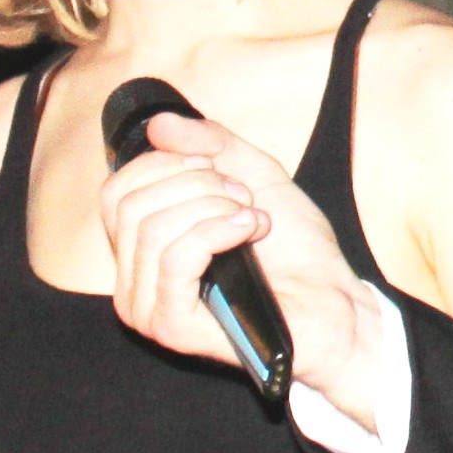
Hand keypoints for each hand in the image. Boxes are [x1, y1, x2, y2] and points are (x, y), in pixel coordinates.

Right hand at [100, 112, 386, 424]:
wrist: (335, 302)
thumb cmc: (297, 251)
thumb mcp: (255, 175)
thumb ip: (210, 144)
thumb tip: (158, 124)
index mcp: (142, 250)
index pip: (118, 189)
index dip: (168, 164)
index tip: (221, 171)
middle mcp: (133, 283)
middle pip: (132, 204)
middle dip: (197, 184)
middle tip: (244, 198)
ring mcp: (149, 309)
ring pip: (153, 229)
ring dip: (215, 207)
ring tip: (255, 220)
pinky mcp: (172, 328)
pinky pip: (176, 258)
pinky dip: (217, 231)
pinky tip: (249, 231)